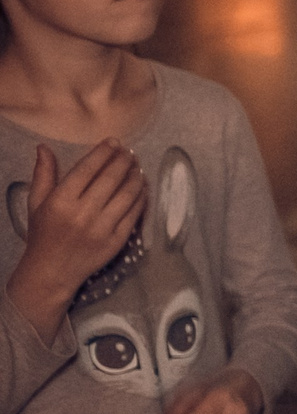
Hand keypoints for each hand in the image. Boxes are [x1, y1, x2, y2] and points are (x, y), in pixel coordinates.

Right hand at [5, 140, 145, 335]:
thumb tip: (44, 147)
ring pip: (127, 194)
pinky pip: (135, 213)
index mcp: (61, 202)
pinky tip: (142, 187)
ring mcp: (102, 228)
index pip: (87, 169)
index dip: (103, 152)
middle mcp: (82, 214)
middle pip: (111, 179)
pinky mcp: (117, 241)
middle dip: (124, 160)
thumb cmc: (43, 234)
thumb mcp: (37, 203)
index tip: (114, 141)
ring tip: (138, 166)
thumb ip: (43, 174)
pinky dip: (142, 197)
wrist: (52, 271)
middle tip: (130, 152)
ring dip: (136, 176)